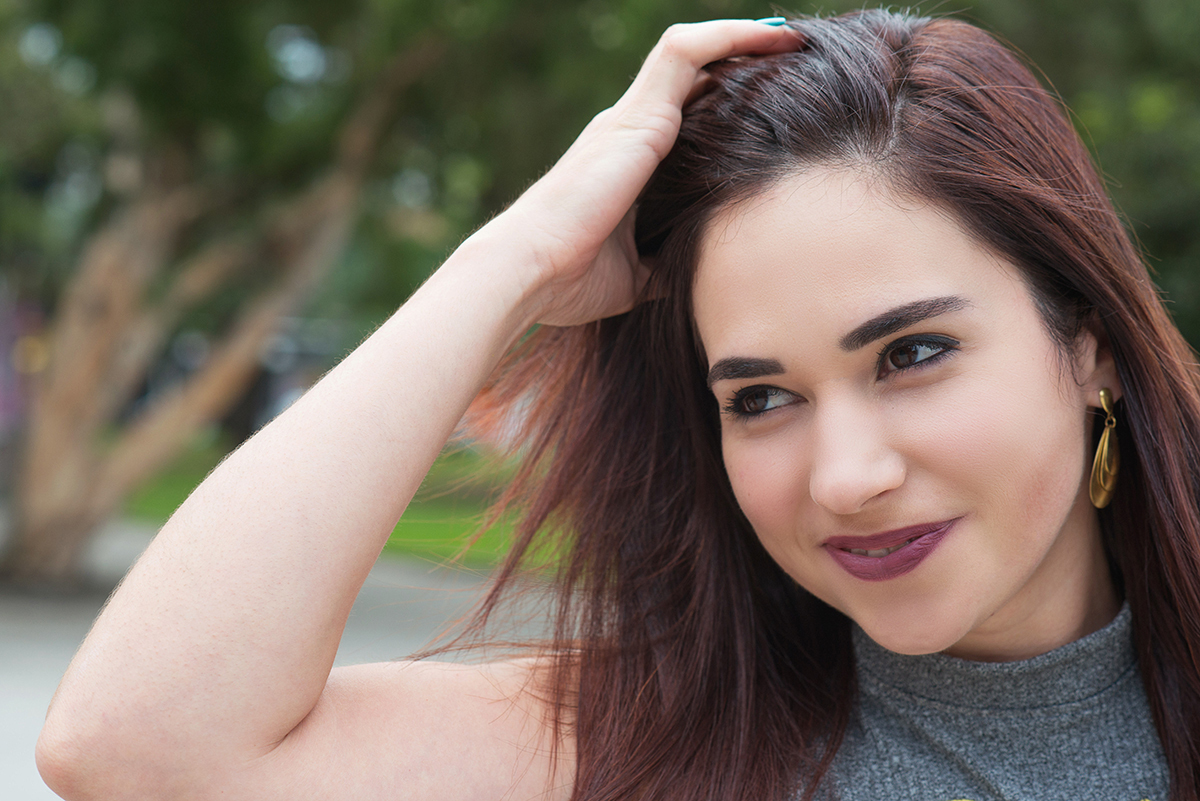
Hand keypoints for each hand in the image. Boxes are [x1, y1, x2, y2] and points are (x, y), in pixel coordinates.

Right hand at [494, 19, 801, 327]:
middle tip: (798, 63)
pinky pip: (686, 52)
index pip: (685, 115)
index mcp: (628, 164)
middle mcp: (629, 130)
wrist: (532, 268)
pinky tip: (773, 36)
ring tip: (792, 39)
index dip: (727, 101)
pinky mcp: (638, 116)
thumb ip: (672, 263)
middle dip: (744, 64)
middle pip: (694, 78)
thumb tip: (708, 275)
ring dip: (742, 39)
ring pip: (693, 53)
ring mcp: (631, 118)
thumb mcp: (639, 276)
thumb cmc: (572, 280)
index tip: (777, 103)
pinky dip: (729, 36)